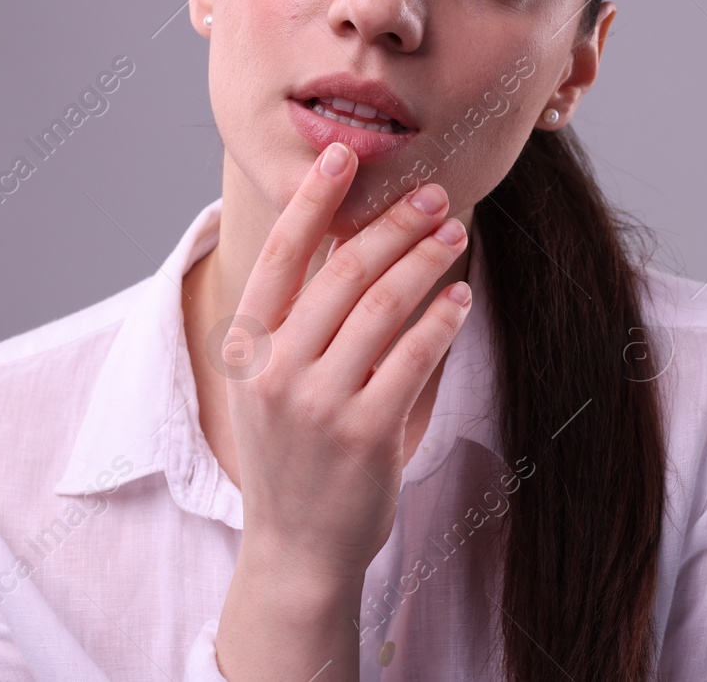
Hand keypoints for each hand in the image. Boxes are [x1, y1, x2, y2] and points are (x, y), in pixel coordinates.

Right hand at [226, 141, 471, 585]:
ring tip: (454, 234)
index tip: (342, 154)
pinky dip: (440, 321)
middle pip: (341, 273)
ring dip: (424, 262)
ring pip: (381, 308)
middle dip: (392, 225)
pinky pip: (411, 359)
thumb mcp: (270, 383)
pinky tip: (460, 297)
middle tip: (433, 196)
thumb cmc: (291, 455)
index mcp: (246, 349)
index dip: (311, 200)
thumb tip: (346, 240)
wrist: (295, 551)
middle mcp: (275, 371)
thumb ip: (297, 321)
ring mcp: (317, 404)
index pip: (280, 256)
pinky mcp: (363, 435)